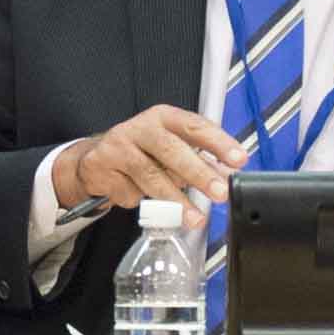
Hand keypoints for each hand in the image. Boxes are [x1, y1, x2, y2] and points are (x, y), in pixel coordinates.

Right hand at [50, 107, 248, 216]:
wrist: (95, 160)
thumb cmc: (141, 152)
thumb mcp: (171, 149)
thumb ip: (199, 159)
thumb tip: (227, 174)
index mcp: (163, 117)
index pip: (195, 126)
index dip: (219, 143)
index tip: (238, 159)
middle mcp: (141, 127)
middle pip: (172, 150)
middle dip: (199, 173)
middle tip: (219, 192)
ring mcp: (119, 146)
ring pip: (151, 176)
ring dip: (176, 201)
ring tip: (194, 217)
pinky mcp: (103, 167)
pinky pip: (130, 192)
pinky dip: (141, 202)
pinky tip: (143, 200)